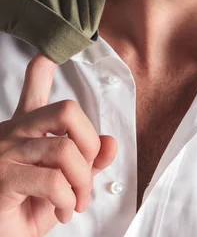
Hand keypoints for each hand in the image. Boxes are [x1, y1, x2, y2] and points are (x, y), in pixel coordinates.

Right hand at [0, 53, 117, 235]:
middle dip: (89, 141)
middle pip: (66, 110)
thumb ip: (88, 162)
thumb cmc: (28, 208)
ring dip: (82, 183)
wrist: (6, 236)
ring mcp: (7, 153)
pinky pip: (54, 180)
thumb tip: (111, 143)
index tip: (50, 52)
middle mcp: (14, 133)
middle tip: (88, 168)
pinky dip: (67, 200)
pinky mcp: (4, 178)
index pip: (34, 87)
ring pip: (65, 151)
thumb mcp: (65, 184)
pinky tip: (62, 210)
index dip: (43, 68)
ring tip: (76, 201)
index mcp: (27, 129)